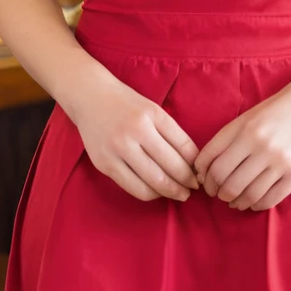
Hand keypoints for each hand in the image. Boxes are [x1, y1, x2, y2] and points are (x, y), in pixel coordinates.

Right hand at [71, 72, 200, 202]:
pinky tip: (156, 191)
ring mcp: (117, 149)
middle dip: (186, 183)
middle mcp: (135, 132)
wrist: (89, 97)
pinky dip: (149, 193)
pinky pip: (133, 187)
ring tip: (178, 194)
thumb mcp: (153, 110)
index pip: (183, 146)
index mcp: (152, 115)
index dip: (195, 165)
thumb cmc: (126, 103)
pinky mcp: (104, 164)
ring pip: (153, 182)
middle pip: (170, 168)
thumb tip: (192, 163)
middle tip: (193, 189)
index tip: (200, 174)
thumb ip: (172, 133)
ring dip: (170, 192)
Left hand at [192, 77, 290, 210]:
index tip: (206, 184)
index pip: (213, 163)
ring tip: (235, 202)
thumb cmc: (276, 109)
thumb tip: (204, 170)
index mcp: (244, 129)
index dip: (205, 179)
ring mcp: (280, 160)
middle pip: (227, 182)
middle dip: (219, 193)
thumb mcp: (247, 117)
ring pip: (249, 194)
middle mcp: (260, 145)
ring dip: (237, 202)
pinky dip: (258, 205)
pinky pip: (272, 198)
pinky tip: (253, 203)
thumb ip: (226, 140)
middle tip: (220, 195)